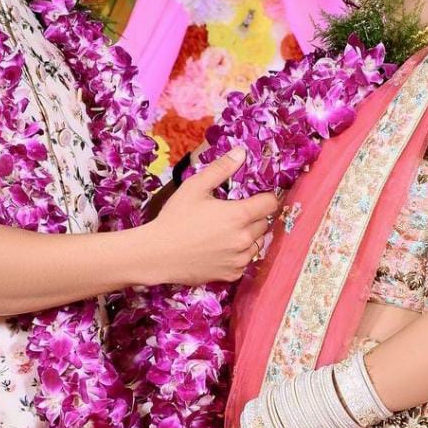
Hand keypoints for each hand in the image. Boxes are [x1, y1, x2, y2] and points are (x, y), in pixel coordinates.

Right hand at [144, 149, 279, 286]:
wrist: (157, 254)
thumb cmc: (175, 218)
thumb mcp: (195, 187)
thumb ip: (221, 168)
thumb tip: (241, 152)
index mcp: (239, 215)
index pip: (271, 204)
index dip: (265, 197)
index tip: (254, 197)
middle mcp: (244, 239)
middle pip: (265, 224)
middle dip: (255, 217)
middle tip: (233, 214)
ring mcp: (239, 259)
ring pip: (257, 244)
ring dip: (249, 237)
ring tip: (227, 232)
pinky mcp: (231, 274)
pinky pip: (245, 262)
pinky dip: (238, 255)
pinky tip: (221, 249)